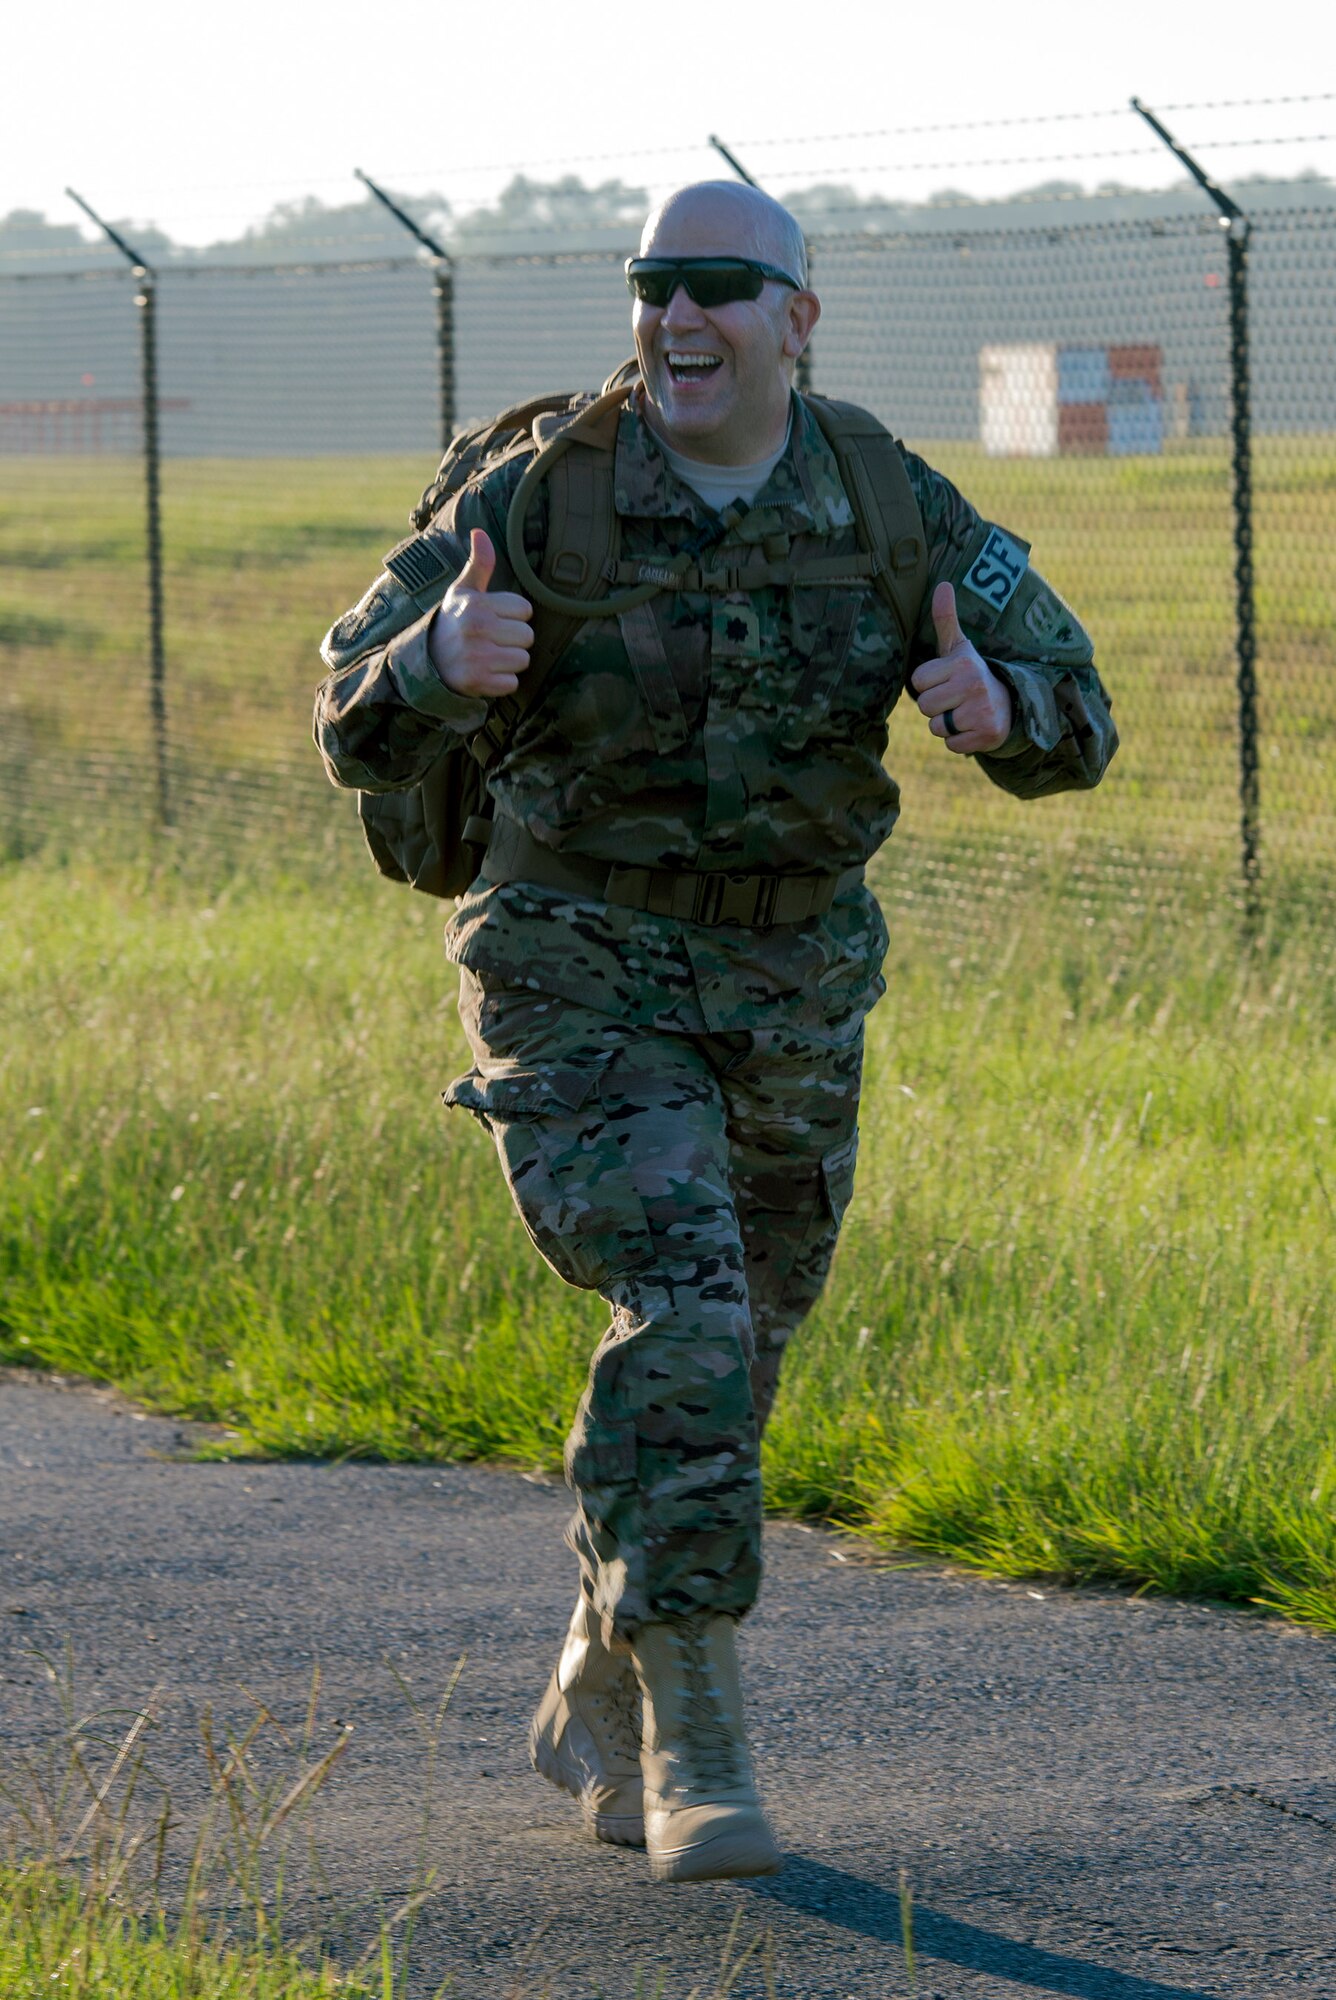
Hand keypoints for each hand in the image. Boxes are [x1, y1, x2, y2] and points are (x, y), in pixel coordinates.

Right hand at [428, 529, 533, 696]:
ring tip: (489, 656)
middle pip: (528, 636)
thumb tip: (480, 531)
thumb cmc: (452, 622)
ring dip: (509, 662)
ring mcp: (478, 658)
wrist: (425, 661)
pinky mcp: (478, 682)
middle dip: (513, 640)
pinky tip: (485, 673)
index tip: (494, 619)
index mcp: (478, 605)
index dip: (513, 616)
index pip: (525, 609)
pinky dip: (502, 682)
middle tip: (492, 640)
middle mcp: (478, 629)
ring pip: (523, 660)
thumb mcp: (462, 591)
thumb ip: (479, 564)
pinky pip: (512, 683)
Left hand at [910, 582, 1012, 754]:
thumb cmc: (972, 674)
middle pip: (924, 706)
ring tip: (964, 712)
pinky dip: (959, 741)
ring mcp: (981, 712)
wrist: (1010, 703)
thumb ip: (945, 619)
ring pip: (936, 727)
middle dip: (936, 706)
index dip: (929, 684)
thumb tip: (942, 584)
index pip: (918, 681)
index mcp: (963, 663)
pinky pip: (951, 744)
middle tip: (956, 699)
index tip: (947, 680)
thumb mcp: (959, 647)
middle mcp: (974, 685)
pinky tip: (972, 727)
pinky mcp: (987, 735)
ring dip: (946, 725)